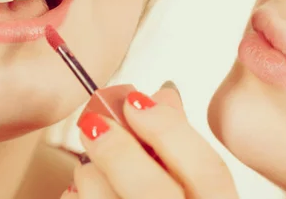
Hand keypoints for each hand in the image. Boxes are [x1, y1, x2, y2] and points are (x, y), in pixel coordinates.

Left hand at [60, 81, 238, 198]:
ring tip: (88, 165)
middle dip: (118, 150)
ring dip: (90, 177)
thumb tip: (161, 96)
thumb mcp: (195, 186)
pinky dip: (77, 198)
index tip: (136, 102)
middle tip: (95, 123)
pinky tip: (80, 190)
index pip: (208, 171)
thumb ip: (181, 144)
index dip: (170, 130)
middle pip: (152, 192)